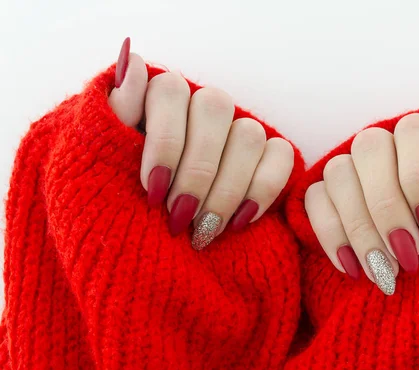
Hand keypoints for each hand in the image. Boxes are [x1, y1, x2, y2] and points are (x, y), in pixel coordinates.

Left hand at [107, 38, 293, 249]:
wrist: (156, 231)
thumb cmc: (128, 191)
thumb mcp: (110, 156)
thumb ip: (118, 111)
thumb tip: (134, 60)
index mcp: (164, 98)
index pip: (171, 92)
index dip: (164, 142)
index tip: (153, 190)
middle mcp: (205, 105)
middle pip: (213, 110)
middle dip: (196, 171)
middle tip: (179, 217)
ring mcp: (241, 127)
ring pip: (248, 135)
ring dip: (227, 188)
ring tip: (204, 229)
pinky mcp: (271, 152)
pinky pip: (280, 155)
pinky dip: (262, 190)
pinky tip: (238, 222)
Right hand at [305, 68, 418, 294]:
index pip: (412, 135)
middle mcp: (381, 142)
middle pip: (369, 154)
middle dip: (388, 210)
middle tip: (409, 258)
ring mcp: (349, 166)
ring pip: (339, 177)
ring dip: (360, 229)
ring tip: (384, 274)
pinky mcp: (324, 192)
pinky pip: (315, 201)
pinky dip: (332, 236)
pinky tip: (353, 268)